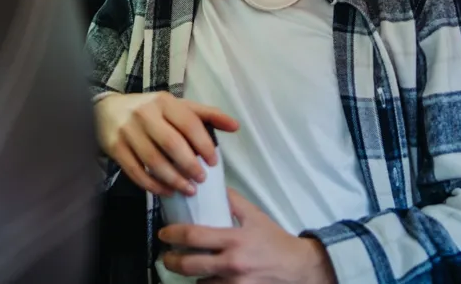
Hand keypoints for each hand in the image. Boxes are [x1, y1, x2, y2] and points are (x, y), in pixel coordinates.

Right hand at [95, 92, 238, 195]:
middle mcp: (145, 114)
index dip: (204, 145)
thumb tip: (236, 126)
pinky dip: (153, 185)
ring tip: (188, 189)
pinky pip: (136, 171)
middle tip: (201, 180)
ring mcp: (128, 131)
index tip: (214, 163)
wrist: (107, 110)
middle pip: (172, 143)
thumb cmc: (151, 110)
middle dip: (189, 165)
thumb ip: (207, 115)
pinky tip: (166, 191)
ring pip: (153, 161)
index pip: (189, 123)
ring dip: (173, 179)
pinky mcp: (115, 148)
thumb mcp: (178, 106)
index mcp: (164, 102)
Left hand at [159, 189, 336, 283]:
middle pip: (189, 265)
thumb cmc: (275, 241)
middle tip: (166, 256)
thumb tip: (214, 186)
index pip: (193, 236)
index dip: (173, 234)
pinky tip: (207, 278)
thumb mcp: (255, 215)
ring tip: (189, 267)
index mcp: (233, 239)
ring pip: (199, 283)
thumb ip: (233, 201)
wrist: (297, 268)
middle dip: (171, 261)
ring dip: (192, 275)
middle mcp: (231, 263)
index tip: (164, 233)